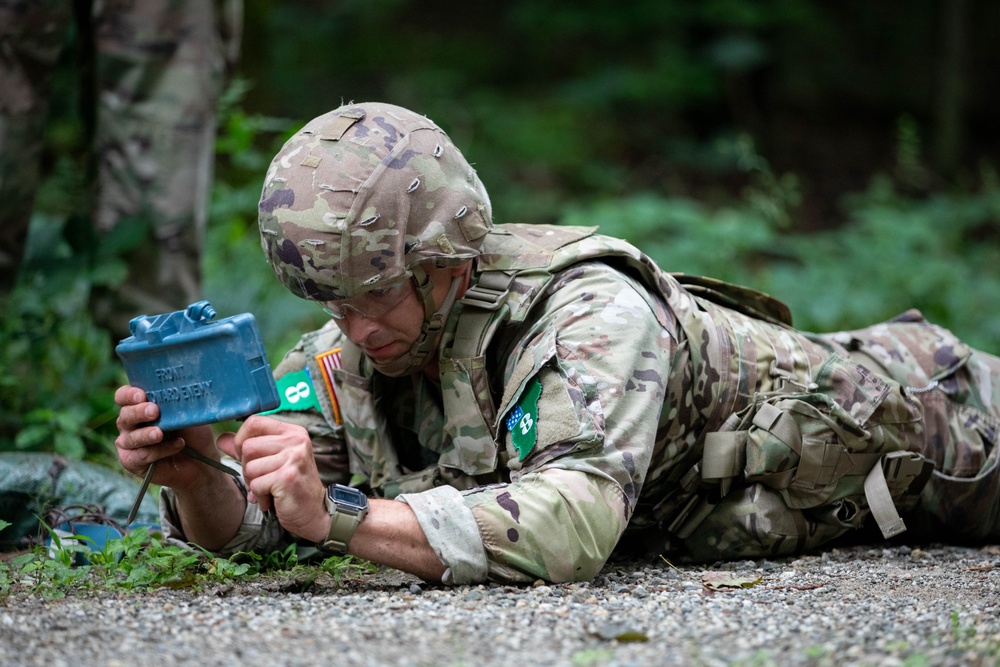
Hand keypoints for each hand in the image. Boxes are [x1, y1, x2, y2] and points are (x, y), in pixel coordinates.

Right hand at [113, 385, 218, 490]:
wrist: (201, 460)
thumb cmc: (192, 432)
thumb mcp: (188, 415)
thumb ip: (177, 405)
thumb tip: (178, 394)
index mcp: (138, 406)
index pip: (123, 396)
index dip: (129, 395)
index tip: (141, 395)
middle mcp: (129, 423)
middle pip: (125, 415)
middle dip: (138, 412)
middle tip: (154, 411)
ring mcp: (128, 443)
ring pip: (131, 438)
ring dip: (146, 434)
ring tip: (160, 433)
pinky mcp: (132, 461)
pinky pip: (141, 455)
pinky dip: (159, 450)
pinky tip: (177, 445)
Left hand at [216, 416, 329, 542]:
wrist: (315, 512)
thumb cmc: (292, 486)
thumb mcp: (272, 461)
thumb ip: (248, 448)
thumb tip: (221, 439)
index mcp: (292, 432)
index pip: (254, 422)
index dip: (240, 439)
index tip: (244, 455)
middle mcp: (296, 441)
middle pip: (248, 447)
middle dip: (247, 468)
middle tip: (262, 480)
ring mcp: (293, 458)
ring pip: (249, 467)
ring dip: (254, 484)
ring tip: (269, 490)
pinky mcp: (287, 477)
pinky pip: (256, 485)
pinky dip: (260, 497)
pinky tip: (273, 499)